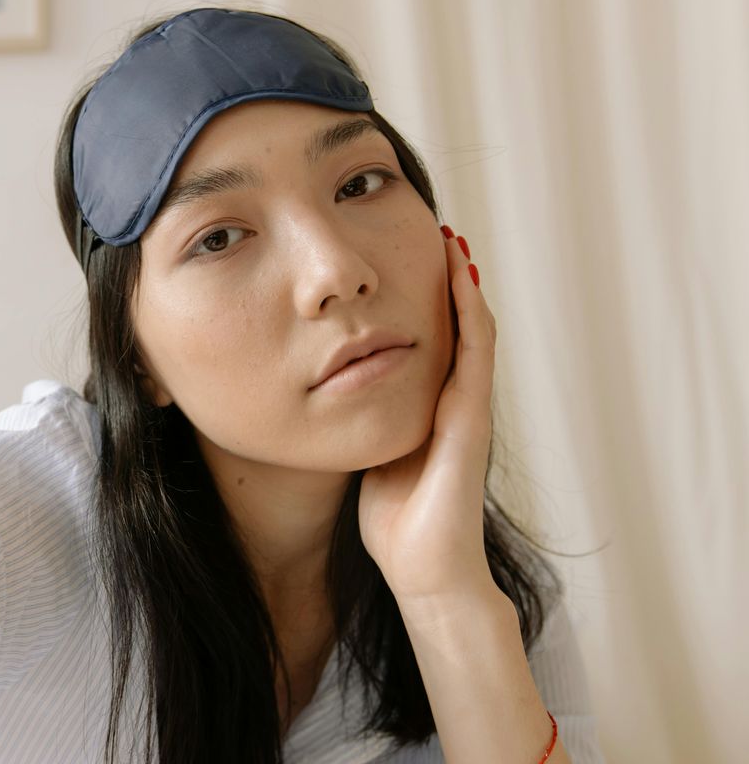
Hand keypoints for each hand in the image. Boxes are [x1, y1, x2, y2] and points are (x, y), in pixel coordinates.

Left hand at [357, 228, 498, 603]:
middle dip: (443, 278)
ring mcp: (467, 408)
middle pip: (452, 325)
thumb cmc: (394, 518)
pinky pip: (475, 356)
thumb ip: (357, 419)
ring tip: (449, 238)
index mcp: (427, 406)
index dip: (419, 297)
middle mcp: (452, 400)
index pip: (428, 337)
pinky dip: (470, 315)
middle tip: (430, 228)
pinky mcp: (472, 421)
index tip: (398, 254)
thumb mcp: (368, 451)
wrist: (424, 570)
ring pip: (472, 331)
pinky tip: (460, 279)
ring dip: (462, 283)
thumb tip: (322, 390)